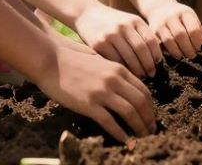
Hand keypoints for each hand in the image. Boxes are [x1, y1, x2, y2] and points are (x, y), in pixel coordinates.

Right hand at [36, 46, 156, 141]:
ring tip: (142, 138)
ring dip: (139, 128)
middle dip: (148, 119)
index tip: (150, 117)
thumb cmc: (72, 59)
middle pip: (141, 102)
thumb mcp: (100, 61)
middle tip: (151, 131)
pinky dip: (120, 133)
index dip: (150, 107)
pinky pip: (110, 122)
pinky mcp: (89, 103)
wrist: (50, 59)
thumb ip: (114, 73)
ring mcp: (102, 92)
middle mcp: (114, 79)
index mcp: (118, 69)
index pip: (144, 90)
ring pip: (130, 112)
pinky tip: (124, 140)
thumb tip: (125, 89)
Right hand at [73, 4, 162, 76]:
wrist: (86, 13)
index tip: (158, 64)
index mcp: (135, 20)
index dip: (157, 55)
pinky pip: (115, 60)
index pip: (151, 40)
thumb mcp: (128, 22)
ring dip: (137, 69)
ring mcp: (111, 34)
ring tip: (140, 76)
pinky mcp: (99, 43)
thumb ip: (141, 34)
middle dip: (148, 64)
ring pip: (129, 57)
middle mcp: (124, 26)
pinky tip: (125, 73)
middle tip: (151, 74)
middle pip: (142, 49)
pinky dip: (122, 68)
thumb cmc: (111, 21)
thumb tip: (156, 57)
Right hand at [145, 0, 201, 59]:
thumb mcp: (192, 20)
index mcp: (185, 13)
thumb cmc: (181, 19)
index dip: (198, 42)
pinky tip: (171, 56)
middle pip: (181, 35)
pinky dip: (166, 52)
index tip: (201, 50)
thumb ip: (201, 34)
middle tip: (192, 56)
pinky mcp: (152, 31)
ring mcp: (160, 23)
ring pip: (169, 40)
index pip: (193, 29)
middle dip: (188, 49)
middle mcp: (172, 16)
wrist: (160, 8)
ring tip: (182, 57)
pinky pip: (159, 44)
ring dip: (177, 52)